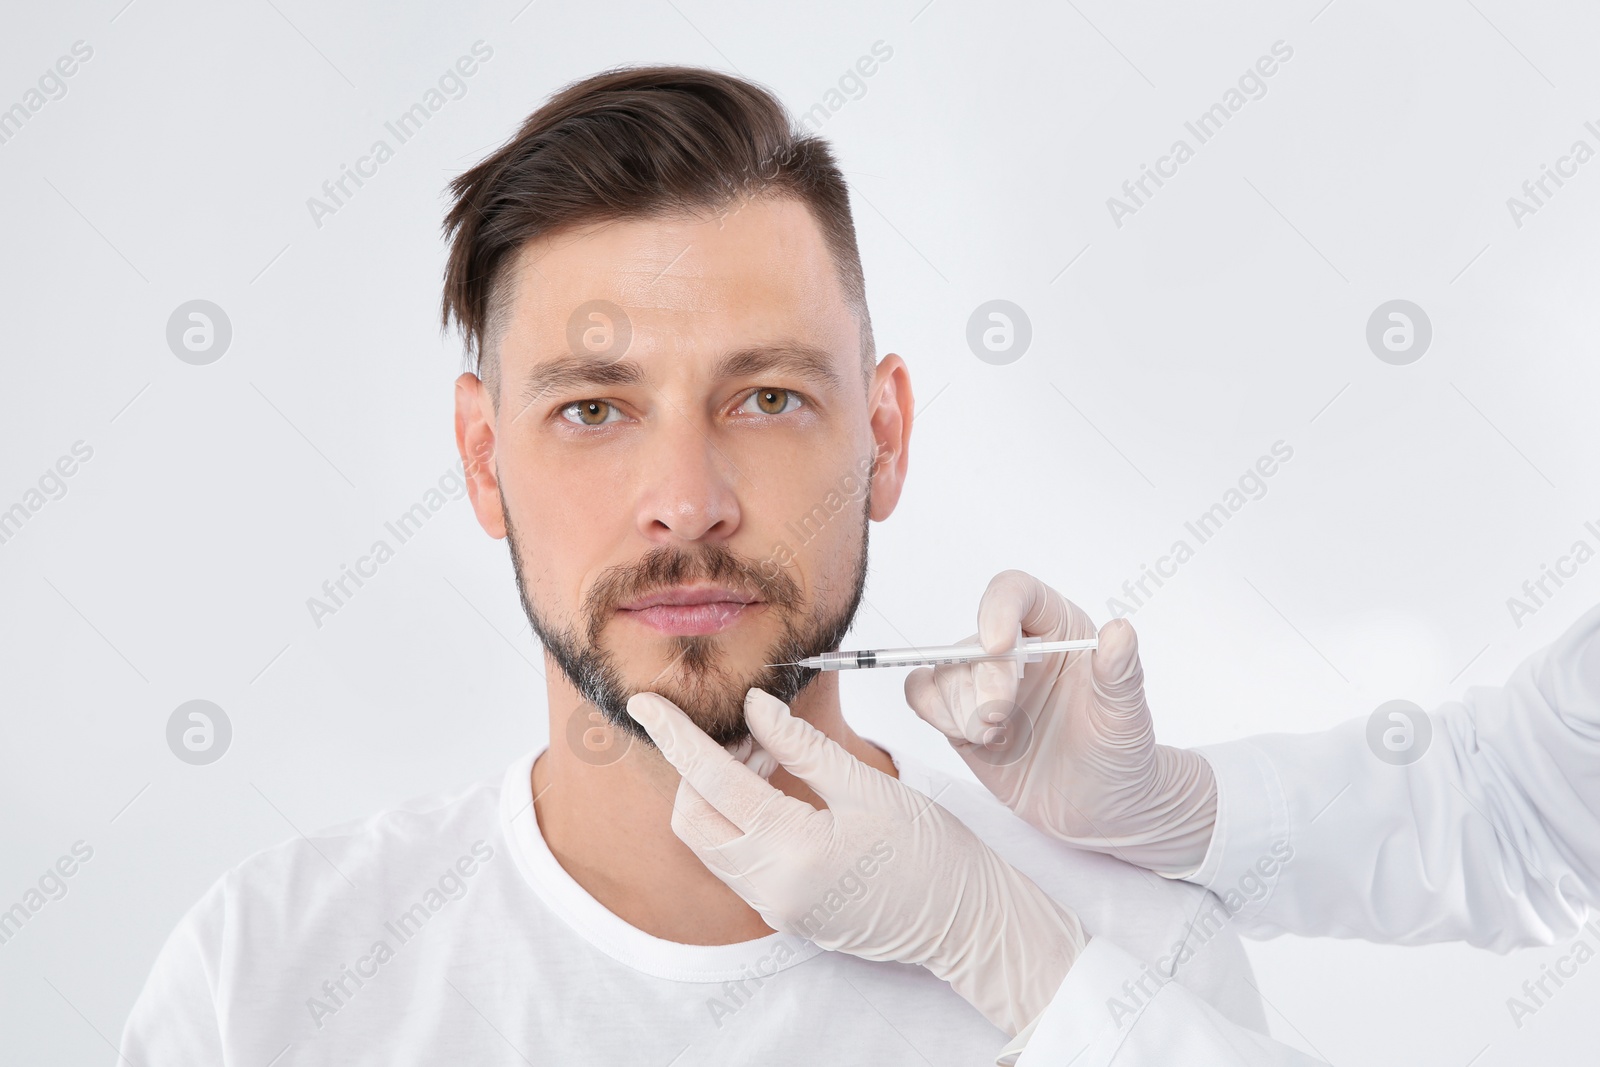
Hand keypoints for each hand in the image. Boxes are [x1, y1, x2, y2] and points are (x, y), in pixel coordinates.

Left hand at [625, 687, 1085, 1035]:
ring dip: (719, 797)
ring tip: (769, 759)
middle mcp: (771, 888)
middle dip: (697, 772)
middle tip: (742, 733)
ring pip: (709, 845)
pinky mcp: (784, 913)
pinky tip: (781, 793)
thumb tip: (754, 707)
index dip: (675, 736)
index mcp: (792, 849)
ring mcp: (775, 907)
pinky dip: (740, 823)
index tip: (646, 703)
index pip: (711, 781)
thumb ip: (802, 747)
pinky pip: (736, 864)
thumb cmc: (930, 851)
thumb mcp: (867, 785)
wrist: (966, 921)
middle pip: (692, 820)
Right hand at [903, 569, 1216, 876]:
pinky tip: (973, 737)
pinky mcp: (959, 714)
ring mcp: (983, 681)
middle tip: (1001, 719)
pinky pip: (923, 694)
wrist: (1100, 810)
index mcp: (1058, 629)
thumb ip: (1121, 673)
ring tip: (998, 737)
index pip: (1016, 592)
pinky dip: (936, 712)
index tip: (1000, 646)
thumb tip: (1120, 631)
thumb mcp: (1126, 717)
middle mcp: (1016, 647)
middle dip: (982, 681)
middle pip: (973, 639)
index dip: (999, 609)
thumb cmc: (1119, 756)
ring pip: (944, 670)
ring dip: (963, 707)